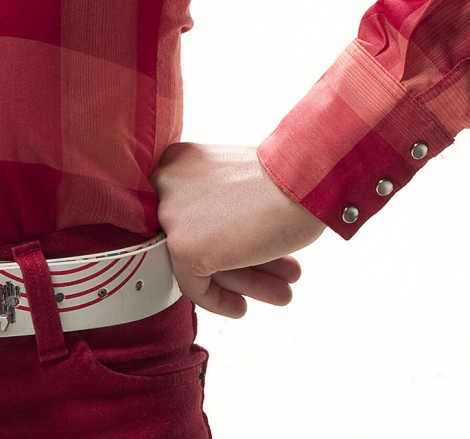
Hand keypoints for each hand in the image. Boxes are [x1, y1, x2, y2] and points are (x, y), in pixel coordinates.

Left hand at [151, 141, 327, 317]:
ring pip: (200, 262)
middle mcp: (166, 184)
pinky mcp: (183, 247)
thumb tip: (217, 237)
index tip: (243, 255)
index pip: (191, 214)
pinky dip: (218, 300)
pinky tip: (240, 307)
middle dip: (239, 263)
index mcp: (178, 161)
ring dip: (241, 282)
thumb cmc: (284, 176)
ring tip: (276, 293)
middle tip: (271, 275)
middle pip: (198, 238)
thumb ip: (217, 203)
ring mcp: (171, 216)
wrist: (303, 180)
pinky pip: (195, 286)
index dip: (223, 239)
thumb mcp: (237, 182)